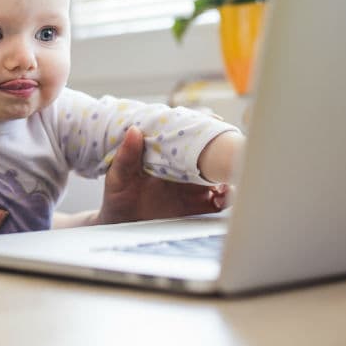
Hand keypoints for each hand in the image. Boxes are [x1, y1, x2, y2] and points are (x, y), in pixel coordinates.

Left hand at [96, 126, 230, 224]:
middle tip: (228, 149)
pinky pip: (218, 201)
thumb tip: (134, 131)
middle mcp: (183, 168)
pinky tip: (220, 197)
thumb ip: (125, 156)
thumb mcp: (117, 177)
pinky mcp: (197, 207)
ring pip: (219, 174)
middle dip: (224, 147)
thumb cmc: (118, 198)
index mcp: (167, 154)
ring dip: (227, 173)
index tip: (212, 119)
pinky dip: (225, 197)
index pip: (189, 134)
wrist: (120, 226)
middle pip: (211, 152)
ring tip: (223, 178)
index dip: (203, 124)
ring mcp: (192, 187)